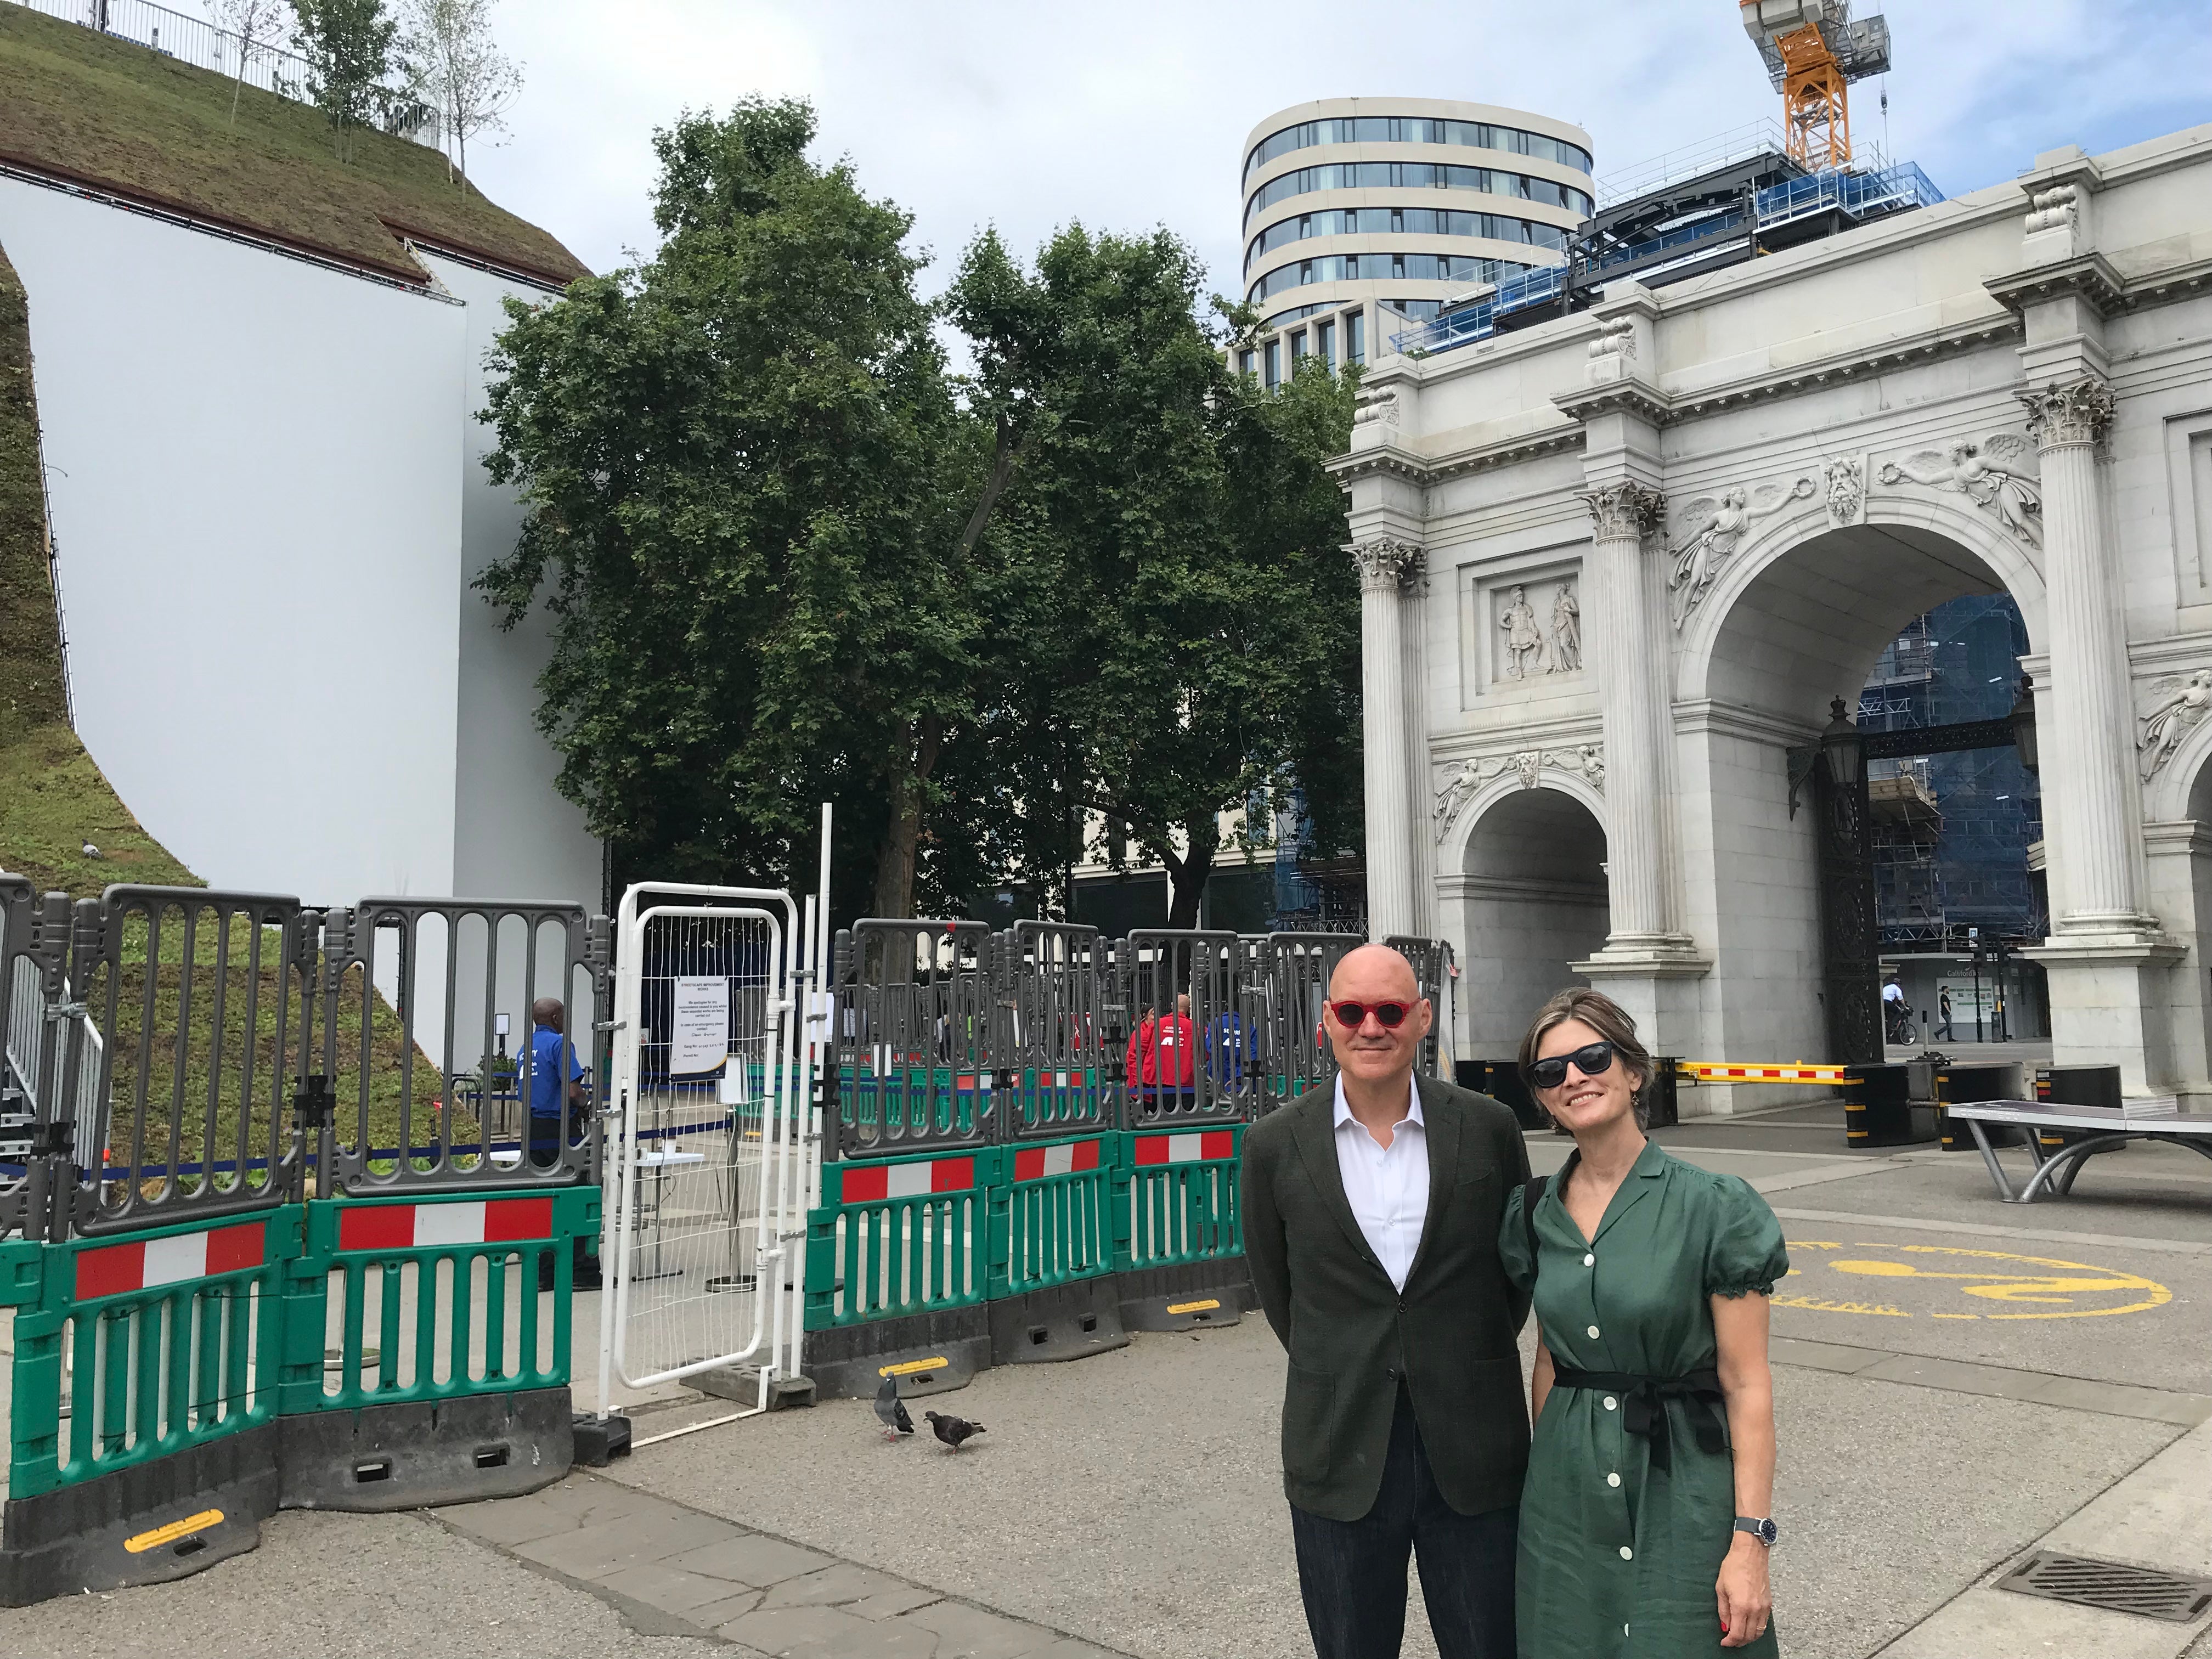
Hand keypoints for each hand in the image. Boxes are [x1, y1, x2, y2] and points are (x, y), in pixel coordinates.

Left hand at [1716, 1534, 1770, 1648]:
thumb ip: (1723, 1610)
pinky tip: (1749, 1627)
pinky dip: (1757, 1630)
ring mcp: (1764, 1607)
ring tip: (1739, 1636)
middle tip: (1730, 1641)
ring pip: (1759, 1632)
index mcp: (1741, 1606)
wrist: (1750, 1553)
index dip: (1730, 1641)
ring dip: (1749, 1638)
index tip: (1724, 1642)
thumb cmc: (1733, 1566)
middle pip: (1749, 1636)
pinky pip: (1764, 1624)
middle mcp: (1755, 1609)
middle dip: (1739, 1642)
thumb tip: (1725, 1626)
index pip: (1737, 1633)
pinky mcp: (1769, 1603)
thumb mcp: (1721, 1588)